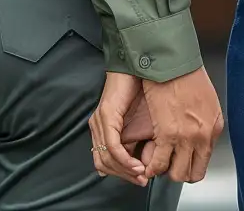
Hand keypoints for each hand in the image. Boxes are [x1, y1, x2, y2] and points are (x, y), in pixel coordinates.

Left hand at [88, 71, 148, 185]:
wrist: (140, 63)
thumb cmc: (144, 87)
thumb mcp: (143, 118)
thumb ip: (140, 137)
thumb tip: (146, 161)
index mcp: (104, 128)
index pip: (106, 161)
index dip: (123, 173)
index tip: (140, 178)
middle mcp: (97, 127)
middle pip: (104, 164)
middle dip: (125, 175)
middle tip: (142, 179)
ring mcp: (99, 121)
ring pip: (106, 158)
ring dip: (125, 170)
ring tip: (141, 173)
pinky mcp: (106, 115)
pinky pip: (111, 145)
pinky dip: (124, 158)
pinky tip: (136, 164)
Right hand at [136, 65, 223, 183]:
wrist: (175, 63)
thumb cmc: (189, 77)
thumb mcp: (208, 102)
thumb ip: (205, 125)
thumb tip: (199, 139)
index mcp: (214, 127)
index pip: (203, 163)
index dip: (189, 166)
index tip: (180, 163)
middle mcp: (203, 135)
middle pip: (191, 173)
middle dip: (177, 172)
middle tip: (168, 164)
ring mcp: (187, 137)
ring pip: (176, 174)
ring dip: (165, 171)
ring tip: (158, 161)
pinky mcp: (168, 135)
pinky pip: (158, 165)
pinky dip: (151, 167)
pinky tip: (148, 162)